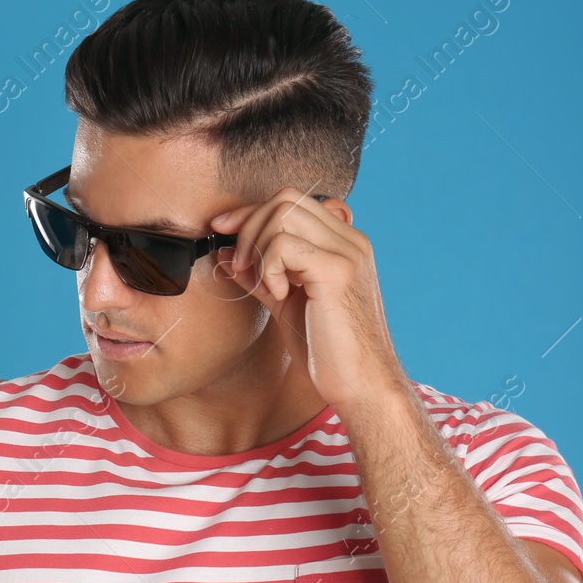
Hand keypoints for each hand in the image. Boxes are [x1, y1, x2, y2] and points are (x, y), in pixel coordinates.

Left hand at [209, 190, 409, 416]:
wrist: (360, 384)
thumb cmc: (327, 350)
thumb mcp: (286, 304)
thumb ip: (261, 275)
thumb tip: (227, 253)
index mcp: (342, 243)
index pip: (291, 201)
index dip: (251, 212)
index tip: (221, 229)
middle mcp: (349, 240)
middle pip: (285, 199)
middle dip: (248, 226)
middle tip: (241, 266)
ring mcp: (347, 252)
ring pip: (283, 213)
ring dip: (257, 248)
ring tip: (265, 286)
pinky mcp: (337, 271)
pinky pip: (284, 244)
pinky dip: (269, 267)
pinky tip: (279, 295)